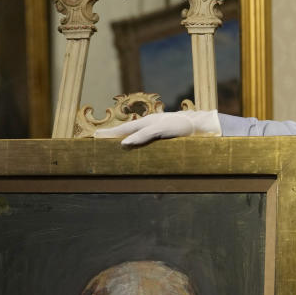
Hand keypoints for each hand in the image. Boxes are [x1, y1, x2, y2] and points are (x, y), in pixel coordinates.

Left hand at [94, 109, 221, 147]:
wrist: (202, 126)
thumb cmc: (183, 137)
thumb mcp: (165, 143)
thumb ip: (153, 151)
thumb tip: (146, 172)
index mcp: (149, 125)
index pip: (128, 129)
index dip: (113, 134)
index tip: (96, 138)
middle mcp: (150, 122)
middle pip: (125, 127)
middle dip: (109, 133)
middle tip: (93, 138)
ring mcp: (157, 124)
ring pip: (133, 128)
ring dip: (117, 134)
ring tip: (103, 139)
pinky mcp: (164, 128)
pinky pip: (147, 134)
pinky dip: (136, 138)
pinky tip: (126, 143)